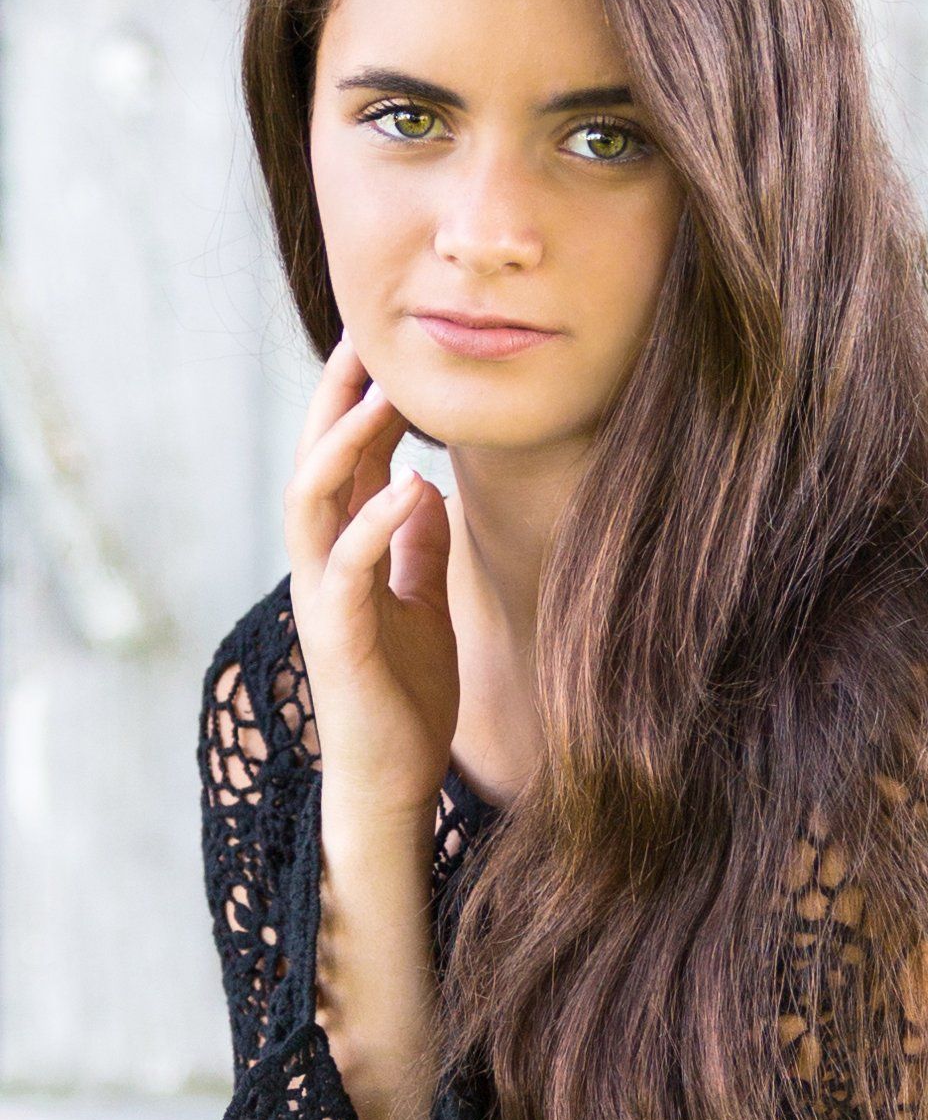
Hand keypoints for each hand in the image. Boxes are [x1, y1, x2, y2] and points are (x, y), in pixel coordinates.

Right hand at [283, 332, 458, 819]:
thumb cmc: (406, 696)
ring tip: (381, 395)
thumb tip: (422, 487)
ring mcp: (324, 600)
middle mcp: (323, 566)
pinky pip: (347, 568)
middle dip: (335, 399)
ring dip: (344, 445)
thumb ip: (418, 548)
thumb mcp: (424, 605)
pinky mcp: (339, 639)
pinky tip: (410, 487)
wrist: (394, 782)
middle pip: (314, 462)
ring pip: (311, 502)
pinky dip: (376, 523)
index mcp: (345, 554)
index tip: (388, 348)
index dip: (360, 402)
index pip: (344, 462)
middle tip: (362, 338)